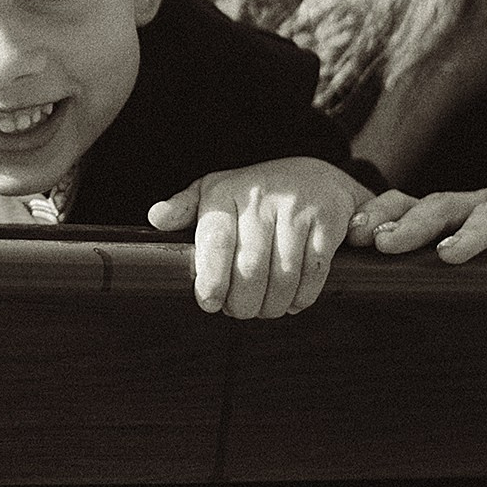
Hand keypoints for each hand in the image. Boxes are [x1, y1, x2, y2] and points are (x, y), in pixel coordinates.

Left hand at [148, 158, 373, 318]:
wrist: (316, 175)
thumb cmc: (255, 193)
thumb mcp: (215, 192)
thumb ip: (185, 208)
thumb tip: (156, 218)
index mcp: (227, 192)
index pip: (216, 241)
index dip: (212, 279)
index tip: (211, 303)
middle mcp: (262, 198)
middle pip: (250, 267)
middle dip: (244, 302)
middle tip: (241, 311)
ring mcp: (297, 208)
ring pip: (283, 275)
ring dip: (273, 304)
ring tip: (266, 309)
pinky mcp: (329, 220)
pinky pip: (314, 271)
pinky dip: (303, 296)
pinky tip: (294, 301)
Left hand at [345, 151, 486, 263]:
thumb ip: (476, 274)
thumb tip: (435, 326)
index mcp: (462, 216)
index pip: (406, 213)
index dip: (373, 223)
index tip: (337, 245)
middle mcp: (473, 205)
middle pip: (413, 203)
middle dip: (377, 218)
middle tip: (346, 239)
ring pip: (446, 205)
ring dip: (412, 223)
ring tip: (384, 243)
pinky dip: (473, 234)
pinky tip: (451, 252)